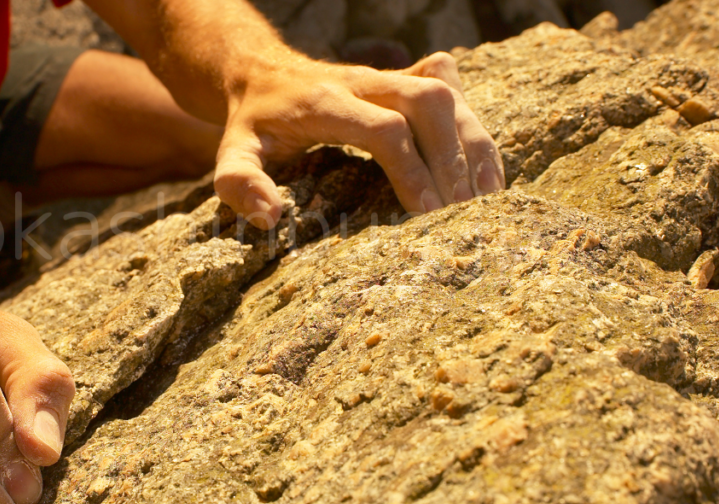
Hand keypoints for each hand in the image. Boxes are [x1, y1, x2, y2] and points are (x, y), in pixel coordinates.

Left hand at [214, 52, 504, 228]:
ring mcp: (387, 78)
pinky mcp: (403, 81)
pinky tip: (485, 175)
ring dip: (472, 145)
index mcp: (324, 102)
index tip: (426, 214)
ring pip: (447, 94)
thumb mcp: (232, 152)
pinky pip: (452, 93)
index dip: (411, 168)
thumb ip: (240, 183)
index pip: (383, 127)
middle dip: (452, 154)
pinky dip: (473, 131)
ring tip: (487, 199)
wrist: (262, 71)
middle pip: (427, 100)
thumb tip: (270, 218)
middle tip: (462, 211)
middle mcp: (363, 83)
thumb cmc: (252, 124)